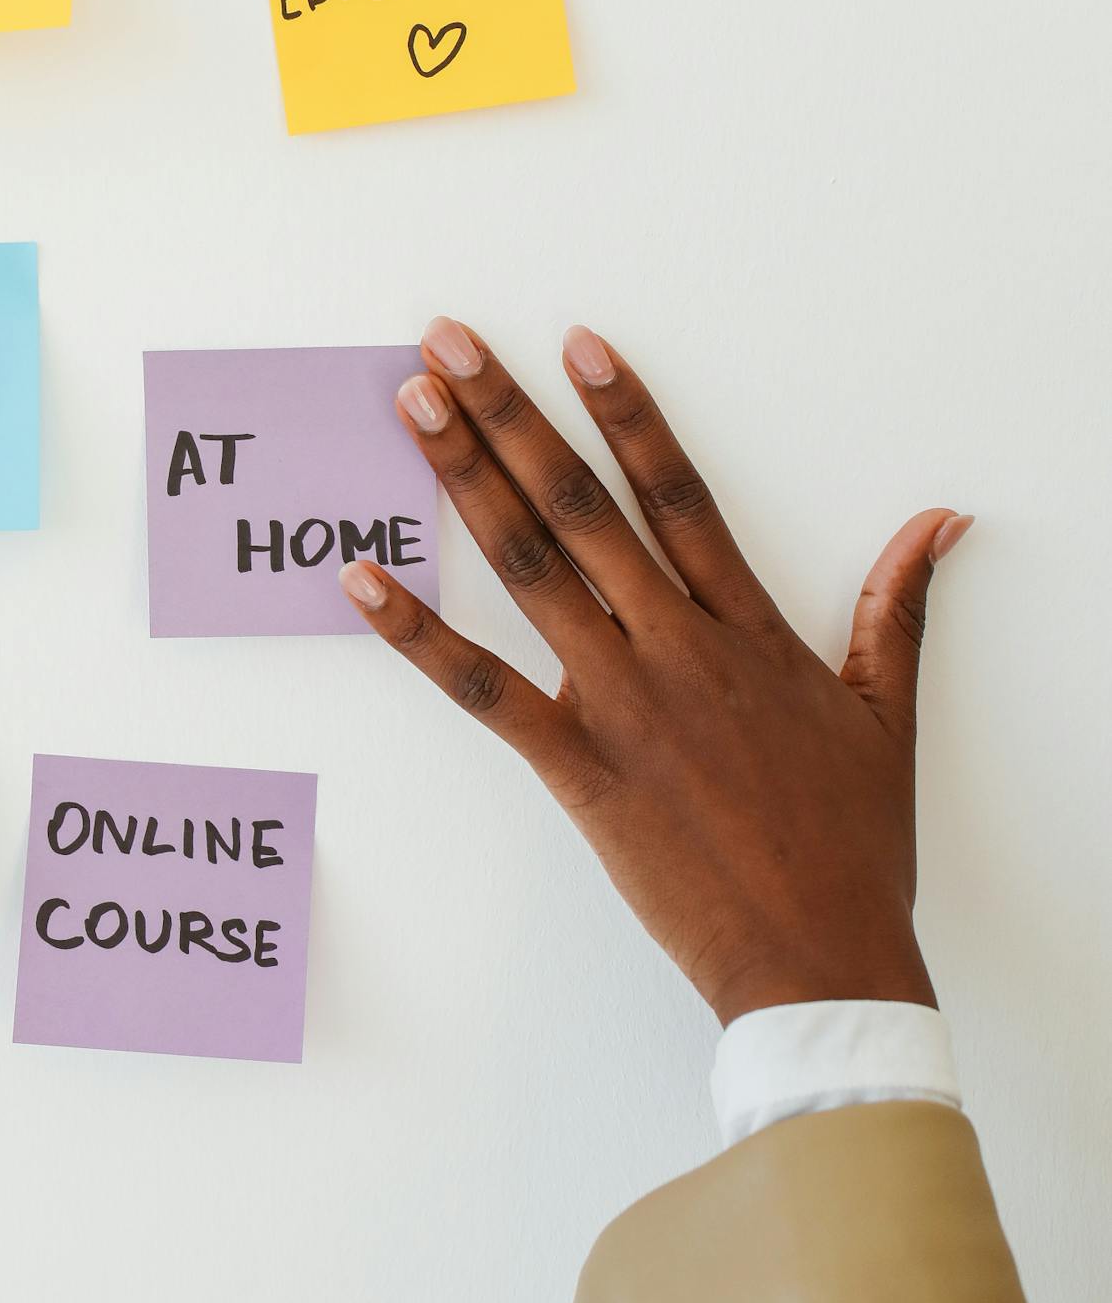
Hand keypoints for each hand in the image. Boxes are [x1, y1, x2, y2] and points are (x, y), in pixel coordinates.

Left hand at [339, 319, 971, 1024]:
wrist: (821, 960)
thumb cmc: (852, 847)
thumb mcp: (884, 715)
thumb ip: (895, 608)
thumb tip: (937, 523)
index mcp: (745, 629)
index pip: (678, 493)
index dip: (627, 412)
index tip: (577, 343)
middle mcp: (676, 647)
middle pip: (582, 507)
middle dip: (511, 415)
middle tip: (447, 341)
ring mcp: (621, 703)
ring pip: (531, 570)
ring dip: (465, 482)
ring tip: (415, 408)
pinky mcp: (578, 768)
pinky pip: (483, 691)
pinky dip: (418, 634)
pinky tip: (365, 580)